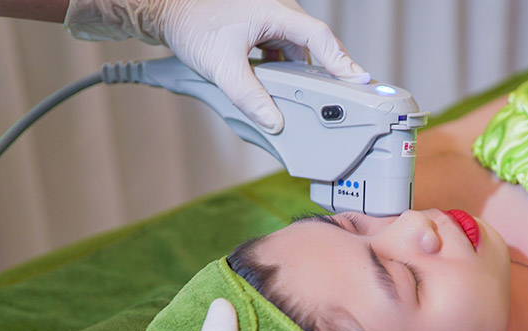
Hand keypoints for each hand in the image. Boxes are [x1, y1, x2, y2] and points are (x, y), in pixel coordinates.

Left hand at [64, 0, 370, 132]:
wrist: (165, 6)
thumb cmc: (191, 22)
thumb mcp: (221, 65)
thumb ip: (249, 96)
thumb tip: (273, 122)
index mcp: (277, 12)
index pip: (321, 39)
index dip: (343, 63)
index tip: (362, 83)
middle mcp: (279, 13)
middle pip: (313, 49)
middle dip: (321, 77)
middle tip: (335, 103)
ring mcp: (270, 19)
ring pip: (296, 53)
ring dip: (297, 77)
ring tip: (302, 102)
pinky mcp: (261, 29)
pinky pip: (281, 53)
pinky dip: (282, 72)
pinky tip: (275, 90)